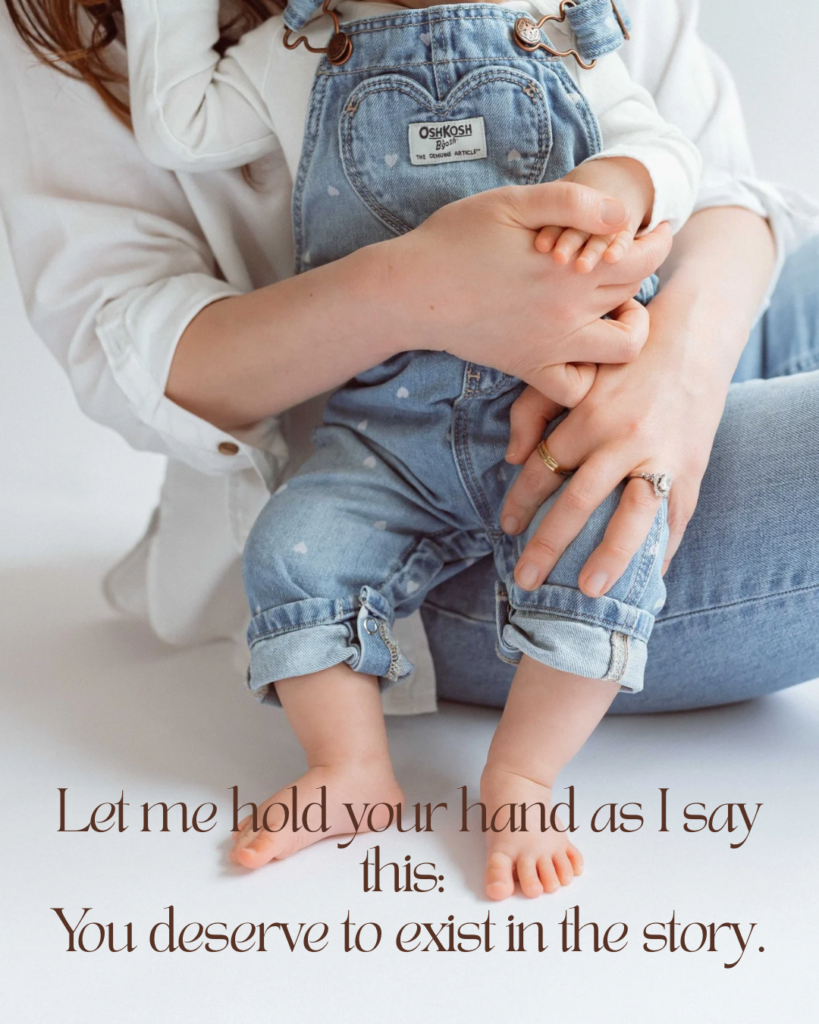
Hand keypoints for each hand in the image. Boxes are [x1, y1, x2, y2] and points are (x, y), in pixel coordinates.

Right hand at [391, 181, 671, 398]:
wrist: (411, 290)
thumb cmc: (455, 238)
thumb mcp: (513, 202)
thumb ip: (573, 202)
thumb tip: (623, 214)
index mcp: (570, 268)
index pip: (642, 259)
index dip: (658, 241)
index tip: (657, 229)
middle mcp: (568, 313)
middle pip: (634, 296)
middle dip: (642, 272)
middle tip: (630, 256)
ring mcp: (551, 346)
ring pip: (622, 351)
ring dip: (629, 330)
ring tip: (613, 308)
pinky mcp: (528, 367)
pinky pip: (574, 389)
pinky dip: (587, 376)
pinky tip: (579, 349)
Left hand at [500, 289, 728, 592]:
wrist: (695, 337)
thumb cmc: (624, 357)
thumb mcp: (574, 370)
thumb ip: (534, 409)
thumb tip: (513, 458)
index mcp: (588, 415)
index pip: (543, 470)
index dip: (520, 503)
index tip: (506, 528)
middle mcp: (622, 439)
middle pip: (577, 502)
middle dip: (547, 544)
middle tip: (524, 580)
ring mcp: (660, 455)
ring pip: (631, 516)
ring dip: (608, 557)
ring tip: (588, 591)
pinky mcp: (690, 467)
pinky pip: (673, 517)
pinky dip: (660, 550)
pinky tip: (646, 579)